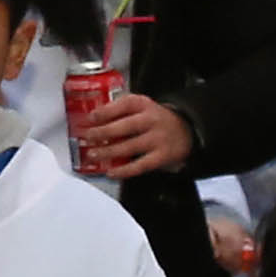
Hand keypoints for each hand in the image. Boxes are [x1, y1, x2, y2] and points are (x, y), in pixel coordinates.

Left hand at [72, 90, 193, 179]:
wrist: (187, 128)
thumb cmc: (155, 119)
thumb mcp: (141, 107)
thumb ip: (120, 110)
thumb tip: (93, 120)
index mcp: (144, 105)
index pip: (124, 105)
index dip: (105, 112)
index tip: (90, 118)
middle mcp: (151, 120)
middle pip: (124, 126)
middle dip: (103, 133)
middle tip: (88, 137)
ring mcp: (158, 139)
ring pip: (129, 147)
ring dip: (108, 152)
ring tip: (93, 154)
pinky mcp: (162, 156)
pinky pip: (140, 165)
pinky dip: (124, 170)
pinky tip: (111, 172)